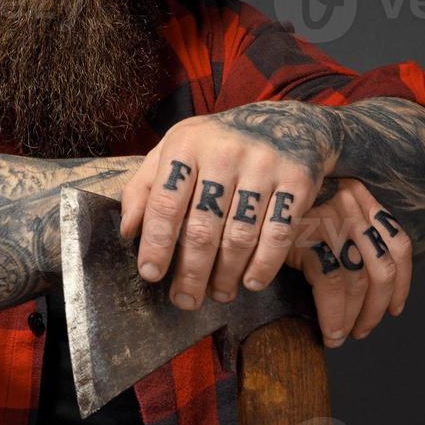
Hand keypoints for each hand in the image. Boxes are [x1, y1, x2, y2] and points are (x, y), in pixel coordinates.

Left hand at [118, 100, 343, 309]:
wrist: (287, 124)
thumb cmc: (218, 144)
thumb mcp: (176, 151)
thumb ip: (145, 186)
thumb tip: (127, 230)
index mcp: (187, 144)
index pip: (165, 202)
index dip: (155, 243)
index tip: (150, 275)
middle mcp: (225, 151)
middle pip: (203, 227)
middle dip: (191, 273)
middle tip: (185, 300)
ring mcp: (263, 165)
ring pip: (239, 236)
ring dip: (226, 275)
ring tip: (218, 294)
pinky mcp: (296, 180)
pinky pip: (278, 234)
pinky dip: (264, 265)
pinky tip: (251, 281)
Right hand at [284, 177, 412, 346]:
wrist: (248, 198)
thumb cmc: (282, 209)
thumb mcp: (320, 209)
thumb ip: (344, 232)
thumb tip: (364, 286)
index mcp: (361, 197)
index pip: (397, 242)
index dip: (403, 282)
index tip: (395, 307)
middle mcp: (352, 205)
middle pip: (382, 267)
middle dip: (377, 307)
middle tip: (363, 329)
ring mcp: (331, 221)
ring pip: (359, 280)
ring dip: (356, 317)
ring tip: (343, 335)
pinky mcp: (308, 238)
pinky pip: (331, 285)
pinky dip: (335, 315)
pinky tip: (330, 331)